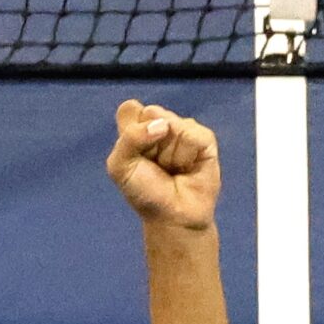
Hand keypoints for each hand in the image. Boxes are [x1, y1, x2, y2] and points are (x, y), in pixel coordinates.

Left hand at [105, 100, 220, 230]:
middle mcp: (159, 124)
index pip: (129, 108)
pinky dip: (186, 155)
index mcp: (136, 127)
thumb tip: (163, 124)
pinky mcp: (204, 138)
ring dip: (169, 153)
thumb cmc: (144, 192)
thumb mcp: (120, 167)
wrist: (172, 215)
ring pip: (173, 124)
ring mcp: (182, 129)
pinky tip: (187, 168)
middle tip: (154, 163)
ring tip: (172, 168)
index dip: (130, 129)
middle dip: (150, 142)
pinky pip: (192, 135)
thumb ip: (129, 138)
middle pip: (152, 112)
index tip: (134, 152)